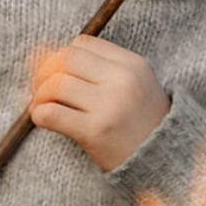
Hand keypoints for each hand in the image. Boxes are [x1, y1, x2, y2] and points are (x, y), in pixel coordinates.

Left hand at [28, 34, 170, 170]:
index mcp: (132, 65)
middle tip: (41, 88)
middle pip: (66, 58)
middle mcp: (123, 81)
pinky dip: (39, 114)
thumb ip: (96, 67)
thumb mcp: (133, 85)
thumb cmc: (141, 122)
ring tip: (42, 105)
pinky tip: (43, 119)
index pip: (83, 43)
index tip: (57, 71)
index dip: (62, 55)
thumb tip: (40, 52)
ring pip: (56, 84)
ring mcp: (109, 106)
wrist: (166, 162)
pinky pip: (51, 114)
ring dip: (40, 95)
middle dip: (45, 70)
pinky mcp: (95, 132)